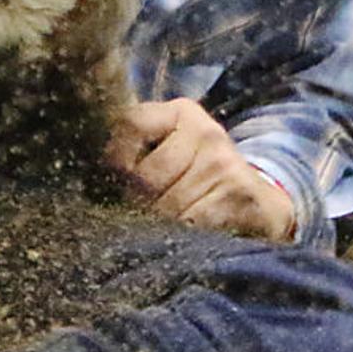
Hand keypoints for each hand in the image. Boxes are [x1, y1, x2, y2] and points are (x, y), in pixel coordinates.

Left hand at [104, 98, 295, 241]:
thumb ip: (138, 151)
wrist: (262, 204)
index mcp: (180, 112)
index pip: (130, 123)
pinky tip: (185, 239)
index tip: (109, 182)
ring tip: (162, 229)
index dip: (113, 158)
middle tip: (138, 218)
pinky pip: (191, 223)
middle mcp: (204, 130)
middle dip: (135, 205)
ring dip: (157, 226)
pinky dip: (181, 239)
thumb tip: (90, 175)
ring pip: (166, 206)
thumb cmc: (200, 178)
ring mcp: (222, 161)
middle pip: (144, 176)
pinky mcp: (238, 193)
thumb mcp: (173, 150)